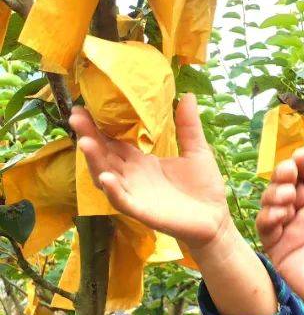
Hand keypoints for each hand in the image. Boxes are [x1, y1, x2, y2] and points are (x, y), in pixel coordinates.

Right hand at [70, 93, 231, 250]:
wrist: (216, 219)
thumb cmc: (203, 187)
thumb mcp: (196, 151)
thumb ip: (188, 126)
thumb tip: (187, 95)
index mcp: (141, 161)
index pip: (113, 140)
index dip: (99, 125)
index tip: (84, 106)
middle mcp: (132, 176)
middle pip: (104, 154)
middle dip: (89, 136)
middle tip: (76, 115)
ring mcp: (135, 193)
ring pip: (106, 176)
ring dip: (95, 160)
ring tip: (85, 142)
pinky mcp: (142, 212)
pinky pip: (122, 201)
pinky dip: (113, 191)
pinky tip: (108, 178)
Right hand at [257, 148, 303, 312]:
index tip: (300, 158)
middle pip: (288, 183)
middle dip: (285, 174)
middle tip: (288, 173)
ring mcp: (294, 229)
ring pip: (274, 201)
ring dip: (275, 192)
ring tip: (287, 195)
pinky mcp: (280, 248)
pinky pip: (266, 227)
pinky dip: (268, 216)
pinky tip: (279, 214)